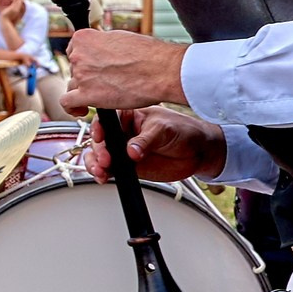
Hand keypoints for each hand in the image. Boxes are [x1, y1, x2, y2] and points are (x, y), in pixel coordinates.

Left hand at [61, 28, 188, 112]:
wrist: (161, 70)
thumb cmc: (148, 54)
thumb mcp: (119, 38)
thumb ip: (102, 44)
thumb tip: (99, 50)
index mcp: (84, 38)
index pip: (74, 50)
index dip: (86, 59)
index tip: (95, 65)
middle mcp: (79, 55)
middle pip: (74, 69)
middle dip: (88, 75)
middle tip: (106, 79)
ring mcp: (81, 75)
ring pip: (73, 85)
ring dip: (84, 90)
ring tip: (101, 94)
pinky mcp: (87, 95)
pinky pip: (67, 103)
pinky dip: (72, 108)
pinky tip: (82, 110)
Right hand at [77, 106, 226, 184]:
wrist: (198, 152)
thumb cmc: (183, 131)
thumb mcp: (164, 130)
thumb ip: (146, 140)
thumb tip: (131, 150)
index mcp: (129, 115)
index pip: (107, 118)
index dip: (99, 127)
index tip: (99, 137)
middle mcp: (123, 131)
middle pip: (99, 139)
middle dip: (98, 150)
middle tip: (105, 159)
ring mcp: (123, 149)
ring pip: (98, 155)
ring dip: (95, 163)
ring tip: (101, 170)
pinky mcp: (127, 165)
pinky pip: (108, 169)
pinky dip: (102, 173)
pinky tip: (103, 176)